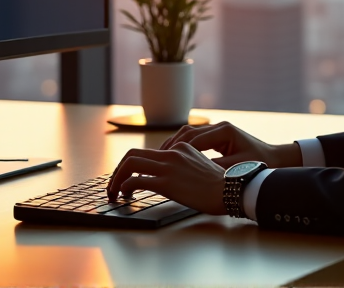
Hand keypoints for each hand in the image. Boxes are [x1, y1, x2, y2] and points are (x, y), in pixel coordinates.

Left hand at [106, 142, 227, 214]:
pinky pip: (136, 181)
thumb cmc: (219, 185)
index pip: (149, 153)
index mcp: (181, 147)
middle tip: (114, 185)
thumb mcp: (200, 166)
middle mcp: (172, 153)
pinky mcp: (166, 183)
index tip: (129, 178)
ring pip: (130, 164)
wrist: (229, 190)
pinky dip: (125, 187)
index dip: (134, 166)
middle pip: (133, 154)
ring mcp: (168, 167)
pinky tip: (126, 195)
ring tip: (114, 192)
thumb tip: (168, 176)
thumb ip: (183, 165)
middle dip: (118, 170)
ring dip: (117, 178)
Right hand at [160, 121, 301, 168]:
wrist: (274, 159)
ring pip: (187, 134)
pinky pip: (194, 138)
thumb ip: (214, 169)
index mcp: (223, 131)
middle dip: (170, 146)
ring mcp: (217, 130)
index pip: (193, 139)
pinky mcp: (217, 136)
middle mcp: (218, 126)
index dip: (176, 151)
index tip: (163, 161)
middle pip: (186, 133)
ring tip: (159, 158)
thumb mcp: (235, 169)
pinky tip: (173, 158)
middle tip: (155, 159)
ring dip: (173, 145)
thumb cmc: (258, 165)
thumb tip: (193, 175)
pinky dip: (182, 146)